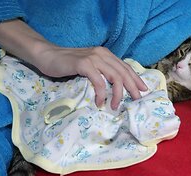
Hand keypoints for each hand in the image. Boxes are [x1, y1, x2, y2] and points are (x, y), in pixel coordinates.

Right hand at [0, 20, 146, 109]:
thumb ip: (102, 72)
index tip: (143, 90)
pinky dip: (101, 92)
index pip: (125, 67)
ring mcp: (93, 58)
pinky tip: (100, 102)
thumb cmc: (68, 64)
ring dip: (117, 93)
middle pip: (124, 72)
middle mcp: (102, 54)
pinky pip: (98, 80)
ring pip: (114, 76)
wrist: (47, 56)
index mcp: (106, 55)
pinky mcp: (83, 63)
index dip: (136, 79)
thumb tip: (115, 87)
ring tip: (115, 105)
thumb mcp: (90, 67)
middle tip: (136, 100)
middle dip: (132, 88)